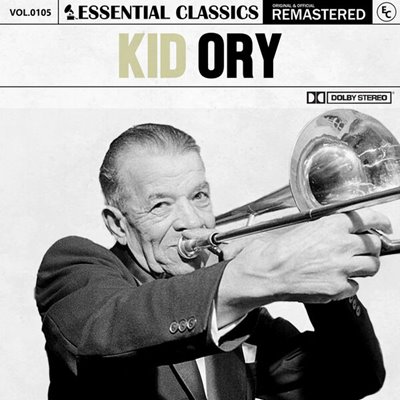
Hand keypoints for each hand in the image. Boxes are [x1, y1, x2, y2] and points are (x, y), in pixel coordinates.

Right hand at [216, 208, 391, 326]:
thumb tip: (339, 228)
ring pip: (372, 266)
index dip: (381, 221)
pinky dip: (347, 283)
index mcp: (331, 226)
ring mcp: (342, 269)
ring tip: (350, 265)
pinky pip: (355, 286)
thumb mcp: (298, 227)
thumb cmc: (274, 250)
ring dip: (364, 265)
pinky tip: (333, 279)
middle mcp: (341, 246)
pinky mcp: (338, 289)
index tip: (384, 225)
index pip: (369, 218)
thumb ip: (324, 227)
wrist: (264, 273)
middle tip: (363, 248)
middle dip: (371, 246)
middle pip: (374, 244)